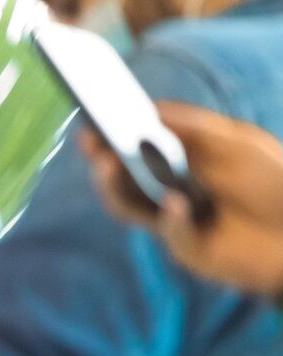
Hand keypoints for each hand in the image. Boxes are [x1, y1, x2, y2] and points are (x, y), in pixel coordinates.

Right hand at [82, 104, 282, 294]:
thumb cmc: (273, 180)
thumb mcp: (236, 142)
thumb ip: (193, 127)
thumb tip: (149, 111)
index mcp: (184, 155)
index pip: (141, 141)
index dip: (117, 130)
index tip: (95, 118)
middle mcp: (171, 183)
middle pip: (125, 173)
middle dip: (104, 158)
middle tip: (91, 145)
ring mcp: (172, 215)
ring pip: (129, 204)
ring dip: (114, 187)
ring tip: (109, 168)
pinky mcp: (182, 244)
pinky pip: (167, 228)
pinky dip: (171, 217)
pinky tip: (178, 206)